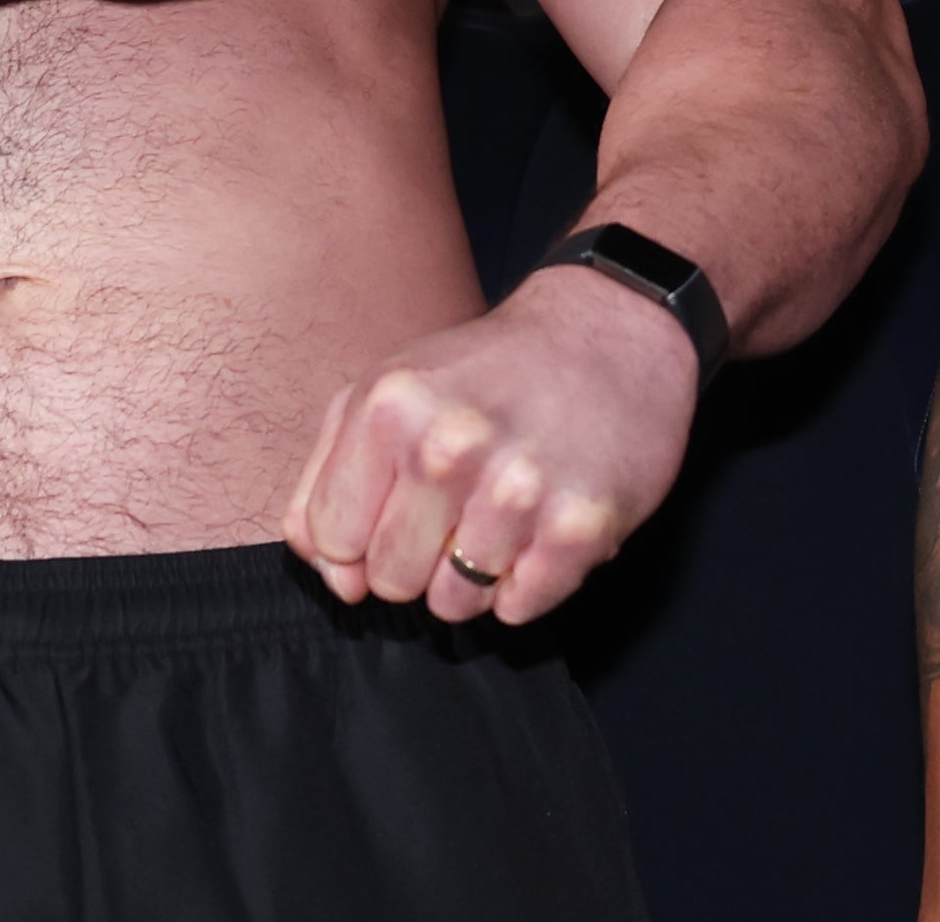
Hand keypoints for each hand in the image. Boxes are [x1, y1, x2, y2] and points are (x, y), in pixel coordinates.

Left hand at [285, 262, 698, 622]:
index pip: (330, 540)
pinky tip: (543, 523)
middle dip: (419, 556)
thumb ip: (328, 481)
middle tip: (462, 503)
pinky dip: (528, 580)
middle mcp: (449, 447)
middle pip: (390, 581)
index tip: (401, 503)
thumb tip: (335, 578)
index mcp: (390, 408)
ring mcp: (518, 490)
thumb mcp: (388, 391)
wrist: (611, 330)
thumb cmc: (488, 371)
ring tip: (505, 510)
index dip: (362, 535)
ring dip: (476, 572)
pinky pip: (518, 608)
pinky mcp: (580, 527)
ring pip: (454, 604)